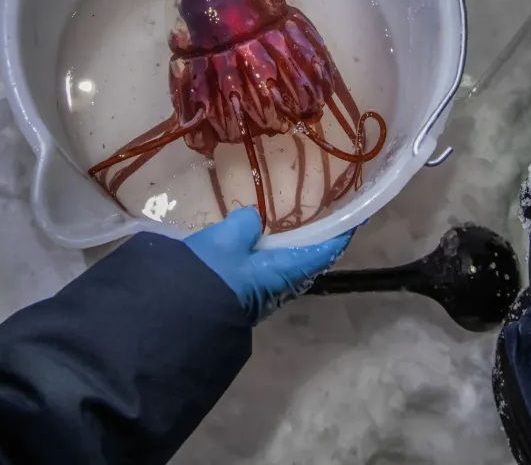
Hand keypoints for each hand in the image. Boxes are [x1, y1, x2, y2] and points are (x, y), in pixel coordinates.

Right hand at [185, 207, 352, 322]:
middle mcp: (279, 286)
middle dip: (314, 237)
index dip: (341, 233)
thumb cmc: (209, 277)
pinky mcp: (239, 297)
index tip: (355, 216)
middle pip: (306, 259)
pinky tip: (252, 240)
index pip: (325, 250)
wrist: (175, 321)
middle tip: (317, 211)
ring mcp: (259, 294)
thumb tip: (252, 220)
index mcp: (285, 270)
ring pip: (282, 265)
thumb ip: (244, 225)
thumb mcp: (225, 240)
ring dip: (287, 245)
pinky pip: (262, 270)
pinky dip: (266, 252)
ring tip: (286, 220)